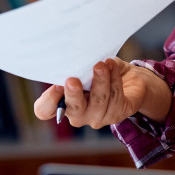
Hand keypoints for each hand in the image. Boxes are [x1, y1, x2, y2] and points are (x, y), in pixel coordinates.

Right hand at [33, 58, 169, 127]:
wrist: (129, 78)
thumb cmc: (99, 71)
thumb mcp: (84, 66)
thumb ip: (75, 66)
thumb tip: (70, 57)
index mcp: (63, 103)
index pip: (45, 110)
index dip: (48, 101)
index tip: (55, 85)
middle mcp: (79, 115)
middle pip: (74, 110)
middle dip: (73, 95)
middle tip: (72, 80)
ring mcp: (98, 117)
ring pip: (98, 101)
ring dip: (100, 80)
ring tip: (101, 64)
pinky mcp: (118, 113)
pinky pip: (115, 96)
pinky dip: (113, 79)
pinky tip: (111, 66)